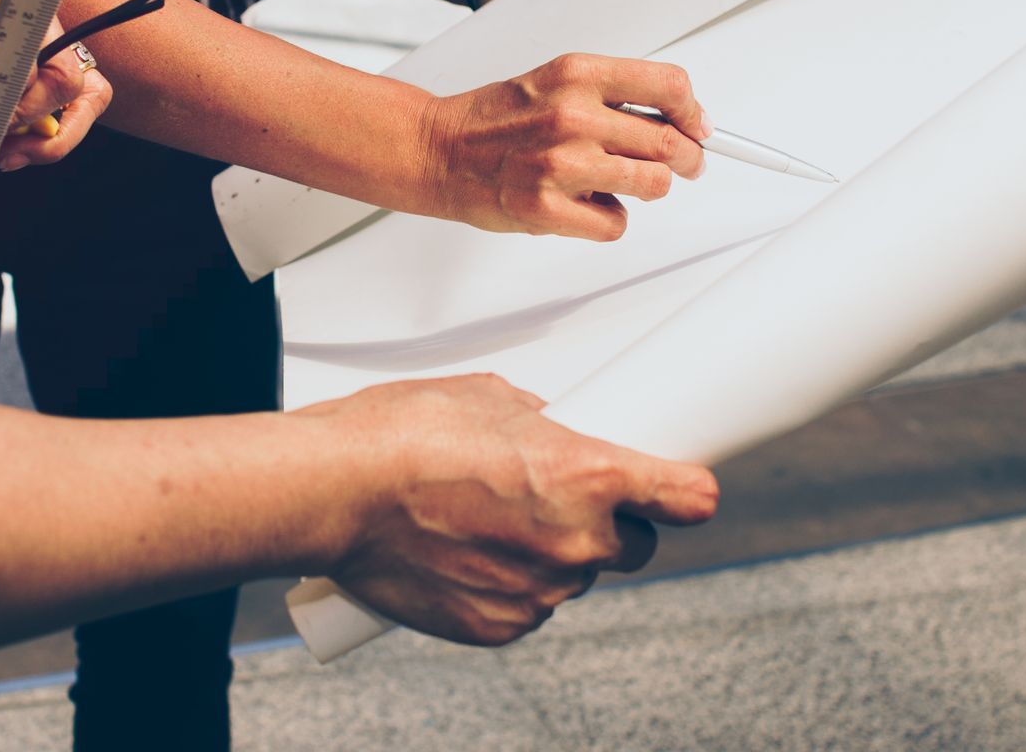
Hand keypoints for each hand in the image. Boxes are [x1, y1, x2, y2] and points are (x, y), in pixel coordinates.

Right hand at [309, 374, 717, 646]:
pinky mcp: (500, 628)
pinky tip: (464, 551)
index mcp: (590, 476)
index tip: (683, 487)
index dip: (686, 491)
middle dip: (604, 521)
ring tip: (483, 517)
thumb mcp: (488, 398)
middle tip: (549, 494)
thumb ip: (541, 422)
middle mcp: (577, 541)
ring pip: (573, 576)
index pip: (690, 499)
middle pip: (633, 544)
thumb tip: (548, 429)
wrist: (335, 492)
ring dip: (547, 552)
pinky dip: (506, 585)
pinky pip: (526, 606)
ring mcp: (540, 592)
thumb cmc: (401, 436)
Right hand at [418, 53, 710, 239]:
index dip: (694, 112)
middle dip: (687, 160)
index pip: (669, 86)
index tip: (699, 127)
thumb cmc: (496, 118)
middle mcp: (571, 115)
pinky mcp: (546, 208)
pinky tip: (584, 205)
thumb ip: (610, 95)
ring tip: (617, 182)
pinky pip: (616, 223)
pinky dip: (608, 219)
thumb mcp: (555, 82)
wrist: (438, 149)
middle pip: (669, 142)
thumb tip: (676, 117)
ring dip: (646, 188)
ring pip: (653, 185)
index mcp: (577, 75)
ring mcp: (560, 164)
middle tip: (684, 166)